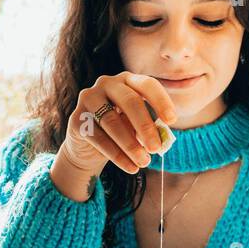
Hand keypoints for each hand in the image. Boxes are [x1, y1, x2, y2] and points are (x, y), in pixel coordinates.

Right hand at [59, 71, 178, 177]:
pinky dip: (117, 155)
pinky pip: (99, 138)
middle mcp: (106, 84)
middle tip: (156, 148)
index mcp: (127, 80)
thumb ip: (149, 128)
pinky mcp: (77, 119)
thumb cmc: (120, 131)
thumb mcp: (137, 127)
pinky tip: (131, 167)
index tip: (172, 120)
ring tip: (144, 162)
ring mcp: (88, 99)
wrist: (88, 146)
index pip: (147, 84)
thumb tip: (162, 139)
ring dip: (131, 145)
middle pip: (129, 101)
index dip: (161, 101)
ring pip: (112, 122)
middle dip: (145, 126)